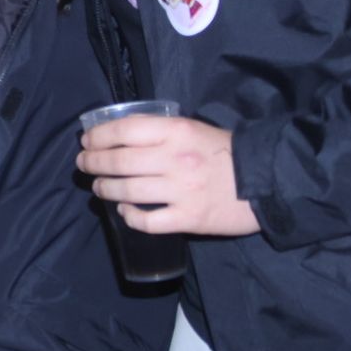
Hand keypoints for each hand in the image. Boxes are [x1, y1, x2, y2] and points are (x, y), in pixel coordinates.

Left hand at [76, 115, 260, 236]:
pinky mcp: (189, 219)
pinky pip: (147, 221)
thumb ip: (159, 130)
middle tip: (84, 165)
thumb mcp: (192, 129)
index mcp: (176, 131)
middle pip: (118, 162)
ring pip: (126, 191)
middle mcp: (175, 159)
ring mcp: (181, 191)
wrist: (267, 182)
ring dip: (104, 189)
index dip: (98, 136)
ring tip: (99, 187)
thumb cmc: (224, 152)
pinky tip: (125, 212)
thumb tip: (119, 132)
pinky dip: (130, 217)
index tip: (86, 142)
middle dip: (93, 163)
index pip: (124, 130)